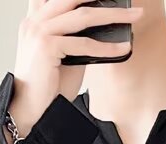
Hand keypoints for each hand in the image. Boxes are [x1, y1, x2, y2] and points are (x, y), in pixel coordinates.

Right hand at [8, 0, 143, 134]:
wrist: (31, 110)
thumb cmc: (48, 87)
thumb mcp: (65, 56)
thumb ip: (77, 38)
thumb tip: (103, 30)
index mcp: (36, 19)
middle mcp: (35, 21)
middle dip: (105, 0)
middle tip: (131, 5)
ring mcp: (39, 31)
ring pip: (82, 16)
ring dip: (113, 16)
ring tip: (134, 17)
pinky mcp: (46, 46)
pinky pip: (83, 43)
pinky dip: (106, 47)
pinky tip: (122, 49)